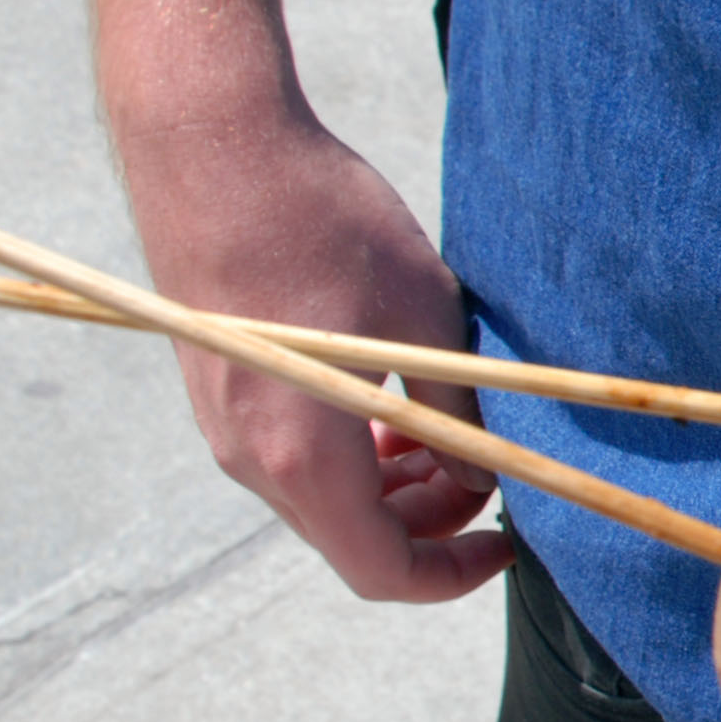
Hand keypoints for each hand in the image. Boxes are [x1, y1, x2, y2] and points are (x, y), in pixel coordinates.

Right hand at [118, 108, 511, 602]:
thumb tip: (482, 472)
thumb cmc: (326, 223)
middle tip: (491, 471)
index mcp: (303, 454)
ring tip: (451, 431)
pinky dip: (353, 454)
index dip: (453, 574)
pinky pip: (294, 457)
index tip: (507, 540)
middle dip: (431, 522)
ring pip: (324, 499)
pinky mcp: (220, 391)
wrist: (213, 146)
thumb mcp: (425, 317)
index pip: (382, 570)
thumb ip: (458, 410)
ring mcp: (226, 427)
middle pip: (352, 539)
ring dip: (394, 485)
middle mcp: (250, 457)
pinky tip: (396, 402)